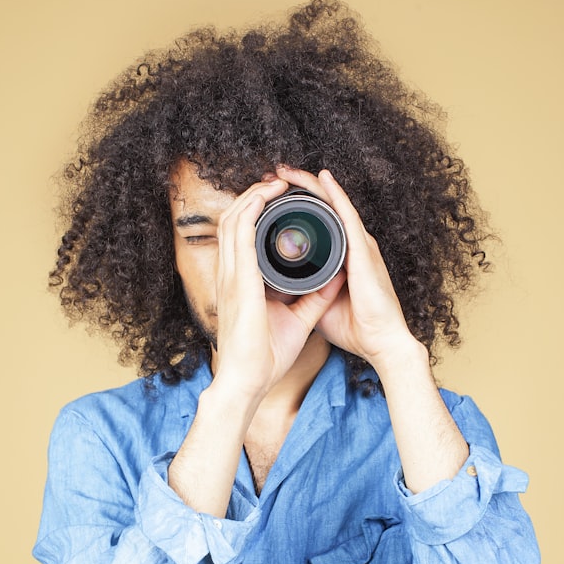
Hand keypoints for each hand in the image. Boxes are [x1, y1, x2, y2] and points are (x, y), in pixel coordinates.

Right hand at [212, 176, 346, 401]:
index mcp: (239, 284)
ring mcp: (231, 276)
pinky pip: (241, 234)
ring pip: (234, 219)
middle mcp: (230, 275)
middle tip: (277, 183)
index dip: (254, 214)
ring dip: (253, 196)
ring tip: (275, 183)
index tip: (276, 201)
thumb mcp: (296, 320)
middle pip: (234, 220)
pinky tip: (265, 196)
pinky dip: (252, 210)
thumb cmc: (264, 358)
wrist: (248, 380)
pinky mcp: (239, 280)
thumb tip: (333, 279)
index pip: (240, 237)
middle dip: (253, 196)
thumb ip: (313, 298)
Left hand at [274, 165, 425, 373]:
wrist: (381, 344)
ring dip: (311, 185)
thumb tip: (277, 285)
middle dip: (296, 188)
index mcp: (338, 257)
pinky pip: (347, 216)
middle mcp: (350, 246)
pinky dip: (335, 195)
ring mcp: (359, 245)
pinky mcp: (364, 251)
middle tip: (270, 174)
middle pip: (320, 207)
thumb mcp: (316, 305)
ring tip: (287, 170)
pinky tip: (323, 178)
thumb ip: (300, 291)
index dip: (290, 207)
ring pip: (332, 205)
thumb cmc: (356, 328)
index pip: (312, 223)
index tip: (266, 196)